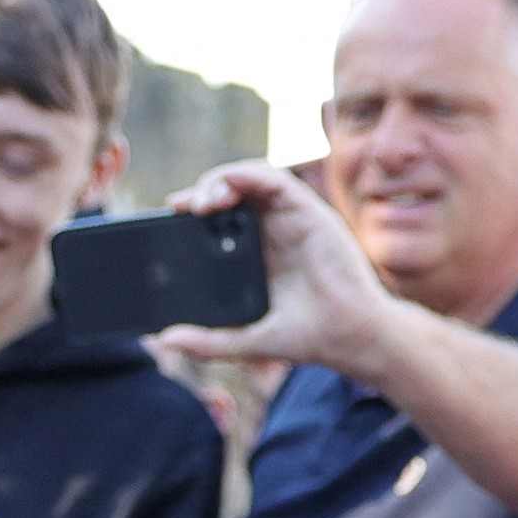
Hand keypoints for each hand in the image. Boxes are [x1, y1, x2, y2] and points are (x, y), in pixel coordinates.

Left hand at [153, 160, 408, 384]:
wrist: (351, 337)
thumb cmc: (308, 337)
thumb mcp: (247, 341)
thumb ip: (208, 342)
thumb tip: (166, 341)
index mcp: (258, 252)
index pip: (221, 217)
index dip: (194, 210)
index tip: (170, 215)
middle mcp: (273, 230)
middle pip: (233, 192)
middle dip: (203, 191)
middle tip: (182, 208)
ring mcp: (292, 218)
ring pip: (251, 179)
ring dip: (222, 179)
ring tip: (203, 201)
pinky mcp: (309, 211)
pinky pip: (275, 180)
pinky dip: (249, 175)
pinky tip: (229, 186)